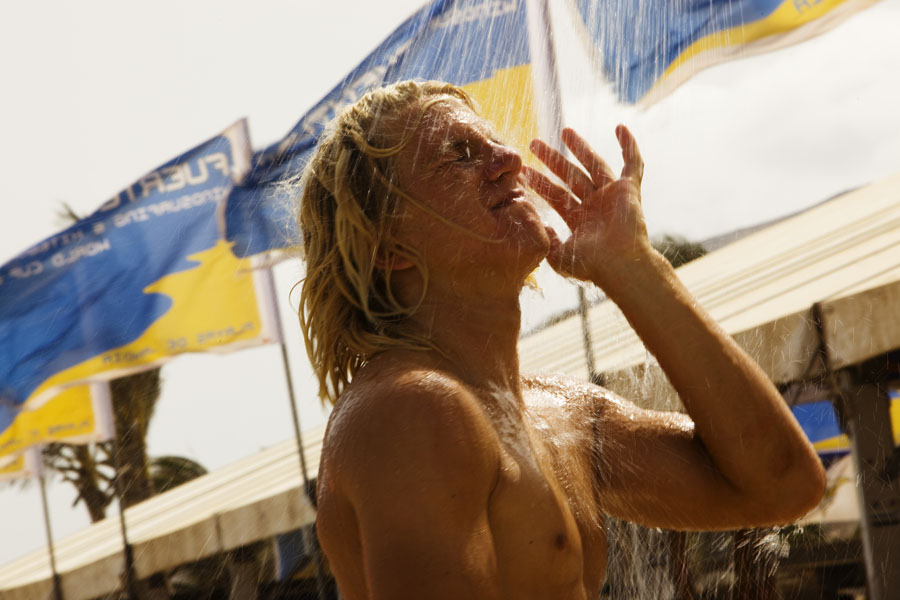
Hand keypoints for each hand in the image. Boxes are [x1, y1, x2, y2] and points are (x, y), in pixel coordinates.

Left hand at [524, 125, 652, 288]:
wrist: (620, 266)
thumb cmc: (592, 266)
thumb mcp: (559, 256)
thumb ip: (546, 239)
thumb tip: (536, 223)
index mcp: (579, 218)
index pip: (555, 194)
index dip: (539, 181)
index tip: (523, 170)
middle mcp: (595, 204)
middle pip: (570, 175)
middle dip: (552, 159)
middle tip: (534, 144)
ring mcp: (613, 196)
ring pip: (594, 164)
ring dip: (581, 147)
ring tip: (565, 131)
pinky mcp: (630, 190)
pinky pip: (633, 163)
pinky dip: (629, 145)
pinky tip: (620, 128)